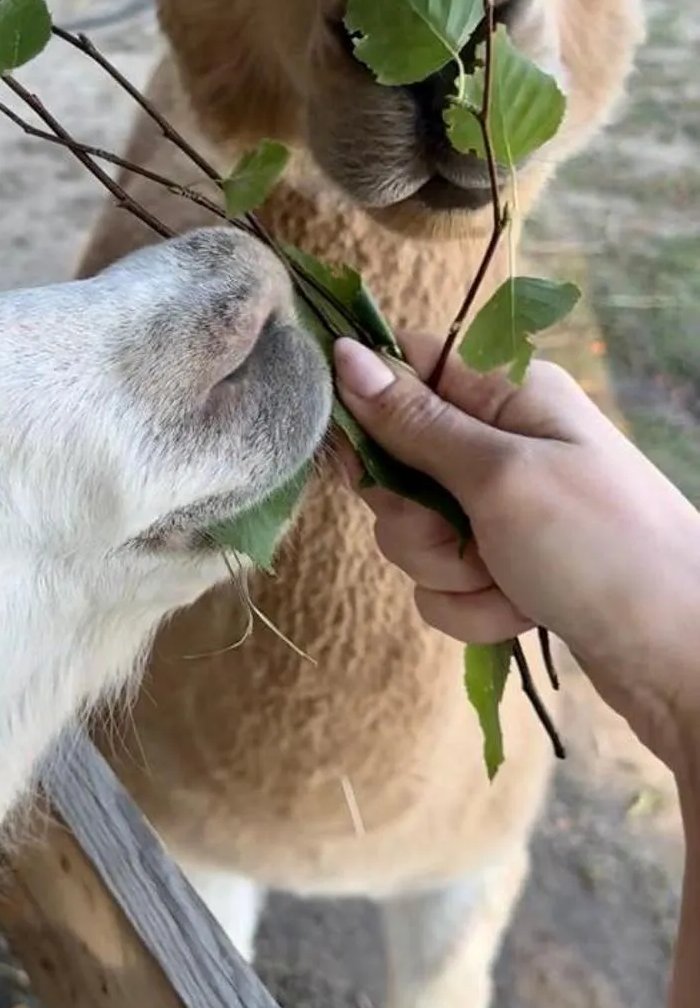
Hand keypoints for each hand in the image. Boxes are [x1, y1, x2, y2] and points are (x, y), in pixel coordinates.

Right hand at [333, 336, 699, 792]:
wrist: (683, 655)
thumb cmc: (603, 548)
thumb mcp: (500, 476)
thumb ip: (415, 421)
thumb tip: (342, 352)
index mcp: (509, 393)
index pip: (405, 367)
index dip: (369, 409)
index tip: (360, 458)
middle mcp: (504, 442)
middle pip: (396, 462)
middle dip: (415, 516)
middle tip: (464, 534)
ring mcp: (505, 509)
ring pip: (413, 534)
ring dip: (448, 571)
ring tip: (508, 580)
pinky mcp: (506, 567)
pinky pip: (442, 584)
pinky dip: (472, 608)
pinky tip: (522, 613)